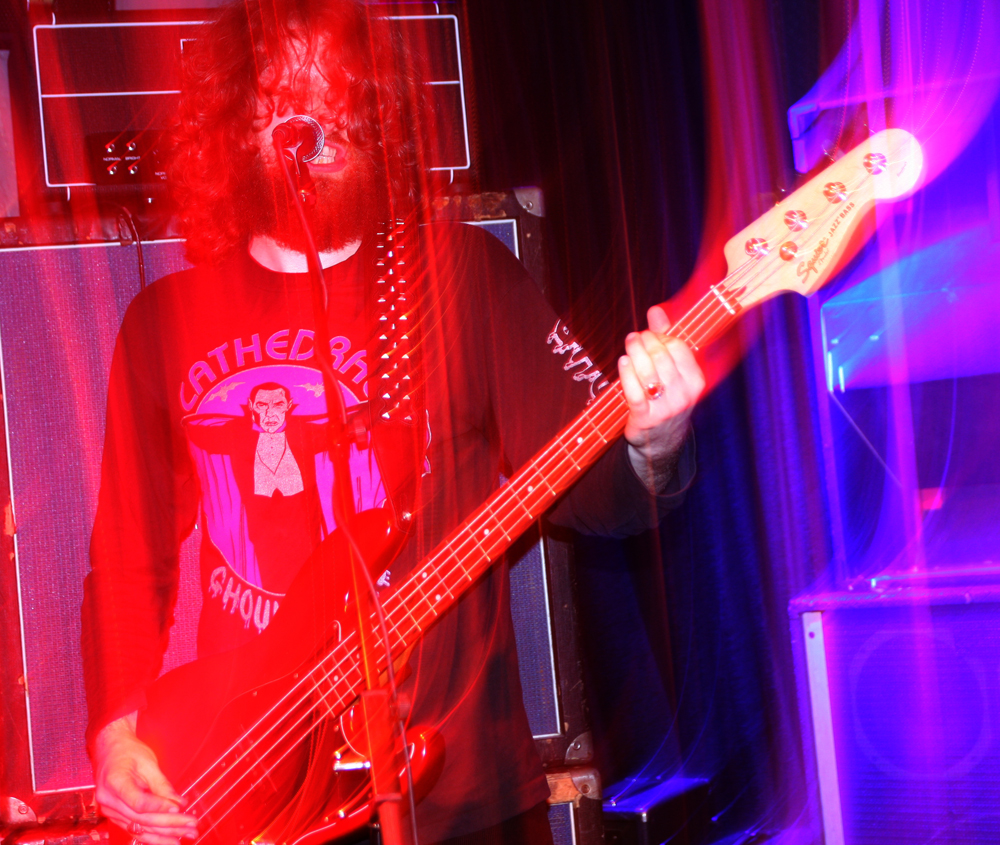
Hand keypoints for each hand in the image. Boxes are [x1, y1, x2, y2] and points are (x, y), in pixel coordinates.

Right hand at [92, 714, 199, 844]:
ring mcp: (110, 811)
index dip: (159, 807)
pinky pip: (135, 830)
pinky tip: (170, 840)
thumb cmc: (128, 752)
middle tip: (192, 826)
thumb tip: (178, 803)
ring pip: (139, 828)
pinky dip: (154, 836)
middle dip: (170, 824)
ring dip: (164, 835)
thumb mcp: (148, 762)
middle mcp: (108, 801)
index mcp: (114, 782)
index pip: (138, 802)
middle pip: (141, 818)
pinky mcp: (116, 817)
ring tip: (187, 836)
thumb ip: (161, 784)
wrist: (109, 750)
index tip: (179, 808)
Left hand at [618, 304, 704, 491]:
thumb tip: (656, 310)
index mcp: (695, 381)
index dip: (661, 336)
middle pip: (661, 357)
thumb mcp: (673, 370)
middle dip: (644, 342)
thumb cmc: (667, 397)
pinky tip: (623, 362)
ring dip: (634, 353)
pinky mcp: (645, 419)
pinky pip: (634, 392)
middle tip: (634, 338)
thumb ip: (665, 339)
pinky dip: (626, 374)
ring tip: (628, 347)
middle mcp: (683, 396)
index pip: (679, 348)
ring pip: (647, 372)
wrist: (661, 440)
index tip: (650, 333)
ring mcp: (665, 409)